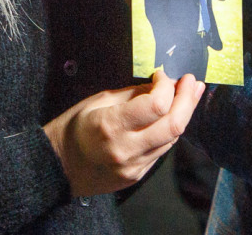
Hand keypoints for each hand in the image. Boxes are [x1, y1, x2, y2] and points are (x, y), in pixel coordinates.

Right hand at [43, 70, 204, 197]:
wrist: (59, 167)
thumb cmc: (74, 128)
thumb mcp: (98, 100)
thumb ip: (132, 93)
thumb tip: (161, 84)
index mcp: (111, 126)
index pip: (156, 105)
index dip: (167, 86)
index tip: (162, 75)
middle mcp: (126, 150)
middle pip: (173, 125)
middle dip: (187, 100)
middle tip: (192, 82)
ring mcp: (133, 166)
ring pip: (172, 139)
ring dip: (183, 114)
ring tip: (189, 95)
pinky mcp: (137, 175)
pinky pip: (162, 150)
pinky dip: (169, 131)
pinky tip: (172, 116)